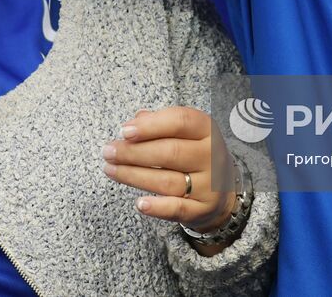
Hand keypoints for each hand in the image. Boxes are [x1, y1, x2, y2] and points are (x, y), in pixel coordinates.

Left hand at [102, 106, 237, 232]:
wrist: (223, 190)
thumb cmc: (194, 154)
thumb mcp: (185, 132)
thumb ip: (160, 123)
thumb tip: (134, 122)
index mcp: (206, 130)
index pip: (180, 122)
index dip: (151, 126)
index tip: (124, 131)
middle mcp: (211, 156)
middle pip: (170, 152)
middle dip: (134, 152)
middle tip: (108, 151)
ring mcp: (208, 185)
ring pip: (168, 180)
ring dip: (134, 176)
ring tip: (110, 169)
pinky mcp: (201, 210)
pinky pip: (177, 209)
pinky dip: (158, 207)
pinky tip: (139, 203)